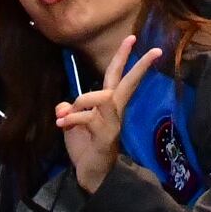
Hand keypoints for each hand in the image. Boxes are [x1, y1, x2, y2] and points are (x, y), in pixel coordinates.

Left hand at [57, 30, 163, 195]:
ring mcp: (112, 122)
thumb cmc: (84, 146)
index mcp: (108, 104)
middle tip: (147, 45)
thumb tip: (63, 105)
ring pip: (104, 96)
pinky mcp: (106, 135)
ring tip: (65, 117)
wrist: (89, 174)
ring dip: (81, 101)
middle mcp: (115, 110)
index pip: (117, 76)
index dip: (124, 57)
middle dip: (136, 63)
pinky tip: (63, 125)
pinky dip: (73, 118)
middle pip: (126, 82)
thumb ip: (68, 108)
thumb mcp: (72, 123)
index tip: (133, 37)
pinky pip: (89, 117)